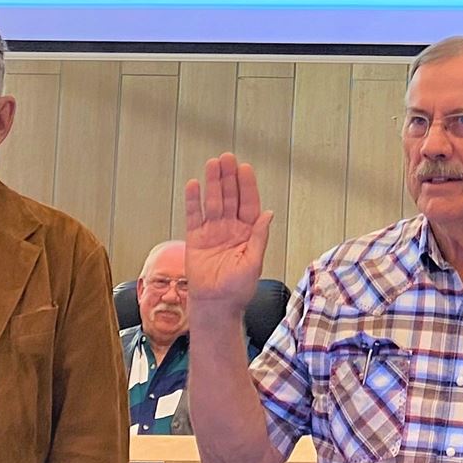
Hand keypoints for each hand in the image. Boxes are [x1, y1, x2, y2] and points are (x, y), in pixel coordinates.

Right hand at [184, 153, 274, 316]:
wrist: (216, 305)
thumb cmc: (238, 289)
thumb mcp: (254, 262)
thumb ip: (259, 237)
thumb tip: (268, 214)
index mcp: (248, 233)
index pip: (249, 204)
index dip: (247, 186)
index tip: (245, 169)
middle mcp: (231, 228)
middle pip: (230, 197)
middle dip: (229, 178)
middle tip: (227, 158)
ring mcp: (213, 232)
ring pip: (213, 202)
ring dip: (213, 183)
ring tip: (213, 164)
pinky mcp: (196, 238)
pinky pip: (194, 216)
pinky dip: (194, 201)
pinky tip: (195, 185)